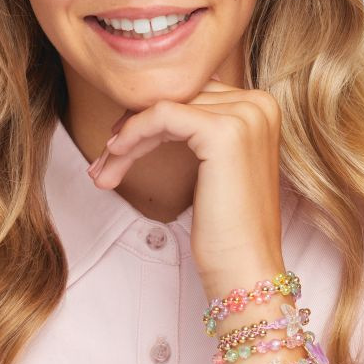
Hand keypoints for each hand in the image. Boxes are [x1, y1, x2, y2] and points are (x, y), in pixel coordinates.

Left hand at [88, 77, 284, 290]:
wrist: (245, 268)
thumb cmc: (228, 229)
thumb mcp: (214, 166)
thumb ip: (199, 129)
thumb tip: (157, 107)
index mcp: (261, 107)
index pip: (192, 94)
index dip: (148, 118)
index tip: (117, 149)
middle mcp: (259, 103)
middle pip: (178, 97)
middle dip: (132, 127)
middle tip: (102, 161)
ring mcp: (245, 116)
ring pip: (164, 107)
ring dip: (126, 137)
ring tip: (102, 170)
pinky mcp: (223, 132)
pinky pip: (162, 116)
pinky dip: (132, 134)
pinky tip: (114, 157)